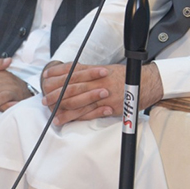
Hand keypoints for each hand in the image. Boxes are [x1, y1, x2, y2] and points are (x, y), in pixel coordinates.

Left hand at [41, 62, 163, 125]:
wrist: (145, 83)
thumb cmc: (125, 76)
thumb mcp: (106, 68)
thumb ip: (88, 70)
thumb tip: (71, 70)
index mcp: (96, 70)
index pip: (71, 71)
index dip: (56, 74)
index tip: (45, 78)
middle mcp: (98, 81)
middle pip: (71, 87)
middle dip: (56, 93)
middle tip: (45, 98)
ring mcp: (103, 94)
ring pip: (77, 101)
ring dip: (61, 107)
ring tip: (50, 111)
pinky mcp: (108, 106)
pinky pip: (88, 113)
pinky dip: (74, 117)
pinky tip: (64, 119)